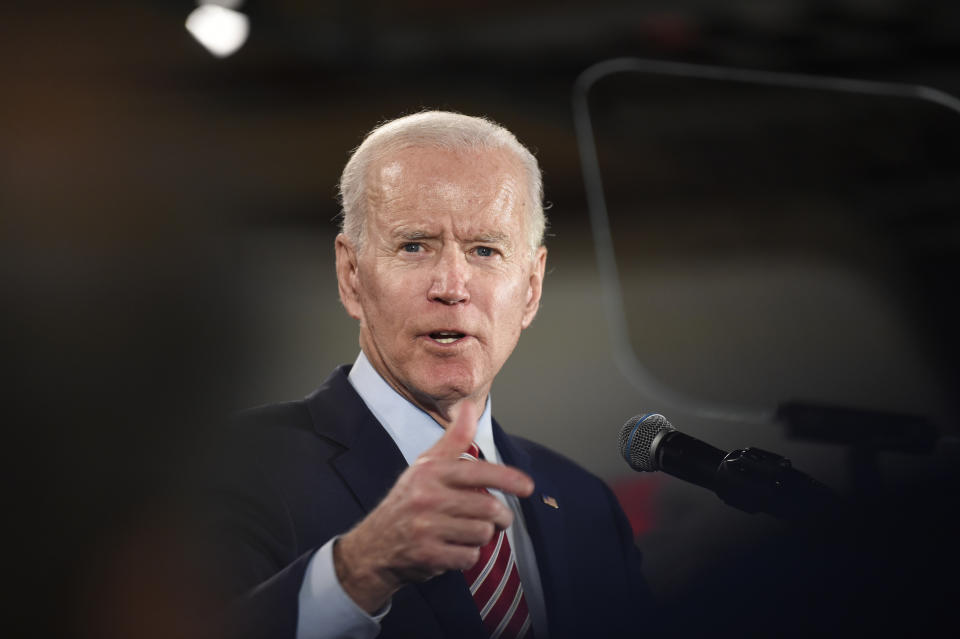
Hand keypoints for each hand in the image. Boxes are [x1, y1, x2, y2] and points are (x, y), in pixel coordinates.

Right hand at [333, 402, 534, 612]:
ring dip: (482, 537)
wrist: (374, 546)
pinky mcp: (427, 555)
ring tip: (468, 533)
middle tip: (499, 519)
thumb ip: (453, 438)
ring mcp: (426, 527)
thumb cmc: (408, 501)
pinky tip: (453, 549)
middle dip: (501, 517)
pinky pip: (469, 557)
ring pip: (482, 533)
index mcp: (431, 471)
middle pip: (488, 508)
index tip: (528, 487)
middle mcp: (427, 497)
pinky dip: (467, 556)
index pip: (478, 472)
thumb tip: (468, 406)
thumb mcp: (426, 465)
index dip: (508, 478)